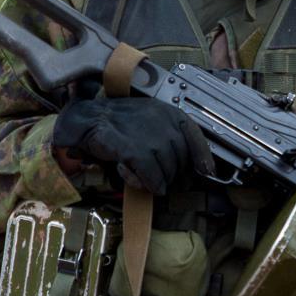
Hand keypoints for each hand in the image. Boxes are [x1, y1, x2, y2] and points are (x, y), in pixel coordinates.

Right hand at [51, 97, 213, 194]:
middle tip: (163, 181)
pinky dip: (148, 184)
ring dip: (159, 180)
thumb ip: (169, 138)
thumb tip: (190, 165)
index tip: (206, 171)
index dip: (202, 156)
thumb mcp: (150, 122)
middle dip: (174, 175)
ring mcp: (149, 135)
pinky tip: (139, 182)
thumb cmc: (119, 123)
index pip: (195, 135)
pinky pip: (151, 175)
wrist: (89, 119)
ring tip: (145, 179)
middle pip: (181, 159)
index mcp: (169, 112)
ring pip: (168, 170)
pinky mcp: (134, 149)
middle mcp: (163, 121)